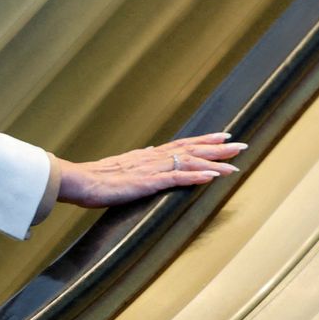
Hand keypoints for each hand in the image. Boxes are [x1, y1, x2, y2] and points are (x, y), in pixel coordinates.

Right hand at [57, 132, 245, 207]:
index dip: (202, 141)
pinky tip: (213, 176)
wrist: (78, 181)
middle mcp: (151, 158)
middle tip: (240, 145)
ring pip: (188, 163)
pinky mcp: (146, 183)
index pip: (180, 145)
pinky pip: (177, 179)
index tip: (222, 137)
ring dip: (213, 162)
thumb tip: (151, 150)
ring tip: (234, 163)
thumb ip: (137, 159)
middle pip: (190, 150)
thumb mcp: (118, 166)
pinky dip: (197, 177)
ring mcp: (150, 170)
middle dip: (216, 148)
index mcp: (145, 156)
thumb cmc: (93, 178)